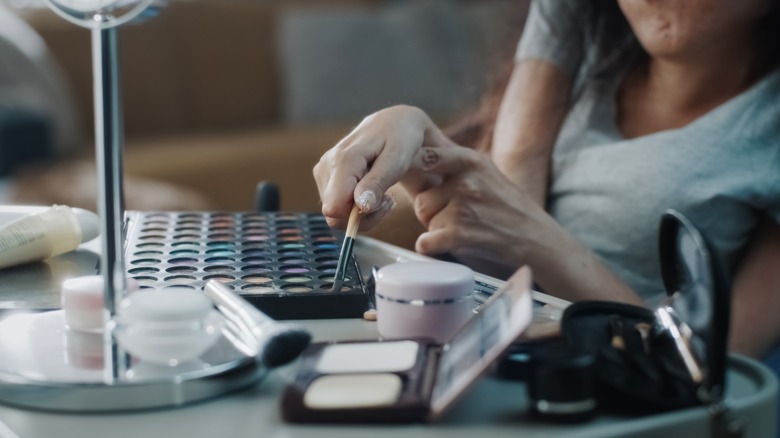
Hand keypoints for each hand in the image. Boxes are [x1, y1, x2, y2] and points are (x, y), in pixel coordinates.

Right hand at [313, 105, 455, 228]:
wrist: (394, 122)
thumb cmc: (400, 139)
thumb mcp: (396, 161)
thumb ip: (377, 183)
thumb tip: (361, 206)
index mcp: (343, 161)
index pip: (335, 208)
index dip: (358, 216)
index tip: (382, 203)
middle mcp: (327, 166)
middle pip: (335, 214)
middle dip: (364, 215)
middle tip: (387, 199)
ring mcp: (323, 170)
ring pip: (336, 213)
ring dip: (362, 210)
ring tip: (383, 191)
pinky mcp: (325, 175)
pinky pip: (337, 205)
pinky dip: (356, 204)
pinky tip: (372, 188)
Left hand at [410, 145, 542, 271]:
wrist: (538, 240)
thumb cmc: (508, 209)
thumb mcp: (485, 174)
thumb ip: (453, 166)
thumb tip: (412, 158)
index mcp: (471, 160)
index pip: (425, 156)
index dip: (411, 170)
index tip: (408, 177)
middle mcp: (466, 180)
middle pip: (421, 199)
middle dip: (433, 213)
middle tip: (459, 219)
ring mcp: (464, 206)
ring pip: (426, 222)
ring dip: (438, 230)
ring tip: (467, 230)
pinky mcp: (460, 233)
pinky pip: (425, 242)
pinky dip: (433, 248)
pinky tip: (455, 245)